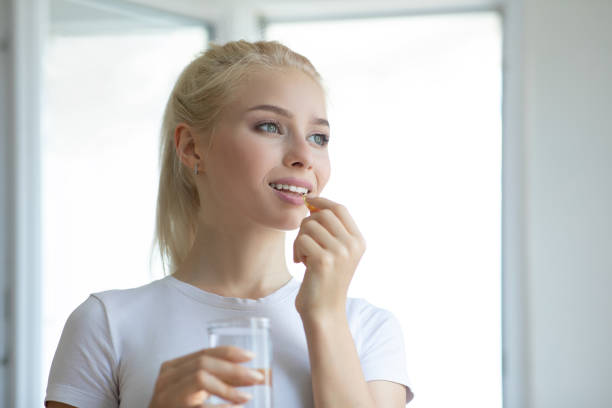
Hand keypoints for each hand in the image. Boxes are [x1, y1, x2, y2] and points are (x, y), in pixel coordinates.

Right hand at [149, 346, 264, 407]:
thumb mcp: (197, 391)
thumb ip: (220, 380)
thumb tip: (255, 375)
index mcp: (173, 368)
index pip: (204, 353)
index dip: (229, 352)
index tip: (251, 356)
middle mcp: (167, 380)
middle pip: (204, 363)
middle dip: (234, 369)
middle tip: (257, 377)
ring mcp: (167, 396)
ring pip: (200, 378)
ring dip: (228, 388)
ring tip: (247, 397)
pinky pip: (201, 406)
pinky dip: (221, 407)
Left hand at [293, 197, 365, 318]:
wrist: (324, 312)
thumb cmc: (325, 280)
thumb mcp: (337, 252)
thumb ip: (331, 229)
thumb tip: (313, 203)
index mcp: (359, 241)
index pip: (339, 208)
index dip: (322, 201)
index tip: (308, 202)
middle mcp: (352, 245)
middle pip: (322, 214)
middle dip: (307, 224)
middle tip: (304, 242)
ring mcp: (340, 252)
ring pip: (309, 226)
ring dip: (300, 239)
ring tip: (304, 256)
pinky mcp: (323, 261)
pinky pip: (301, 240)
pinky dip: (296, 250)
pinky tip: (301, 263)